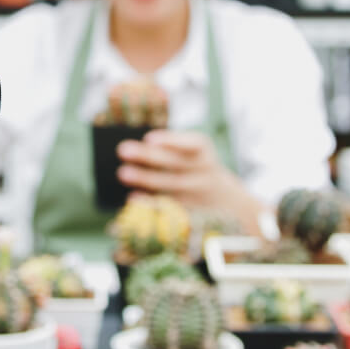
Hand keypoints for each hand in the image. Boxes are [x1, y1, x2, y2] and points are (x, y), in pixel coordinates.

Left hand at [116, 129, 260, 233]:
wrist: (227, 200)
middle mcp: (205, 170)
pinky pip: (171, 206)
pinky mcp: (193, 210)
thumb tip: (135, 147)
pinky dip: (151, 202)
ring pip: (172, 185)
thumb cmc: (195, 167)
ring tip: (123, 173)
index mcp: (203, 150)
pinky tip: (133, 198)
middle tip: (122, 150)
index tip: (149, 138)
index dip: (170, 141)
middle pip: (175, 163)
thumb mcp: (192, 152)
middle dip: (148, 156)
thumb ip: (170, 148)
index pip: (190, 144)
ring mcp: (200, 193)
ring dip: (146, 179)